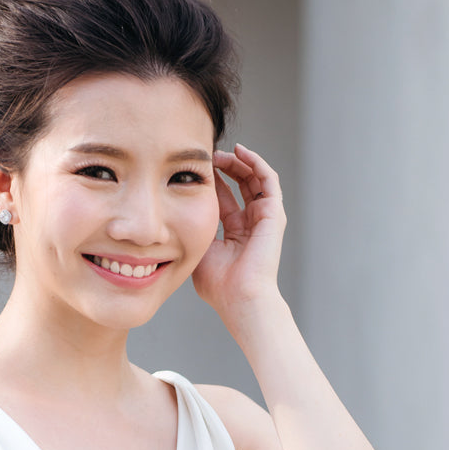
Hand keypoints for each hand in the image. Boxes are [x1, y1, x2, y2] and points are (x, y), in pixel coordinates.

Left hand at [192, 143, 287, 325]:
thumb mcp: (198, 249)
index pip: (225, 196)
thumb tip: (174, 212)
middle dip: (226, 166)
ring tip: (222, 152)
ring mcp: (265, 218)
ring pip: (256, 177)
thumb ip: (191, 229)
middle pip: (242, 183)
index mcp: (236, 232)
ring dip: (240, 161)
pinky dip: (256, 162)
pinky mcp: (274, 214)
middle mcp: (252, 222)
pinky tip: (240, 152)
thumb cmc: (218, 284)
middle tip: (209, 156)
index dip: (213, 179)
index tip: (195, 168)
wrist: (239, 298)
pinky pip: (268, 179)